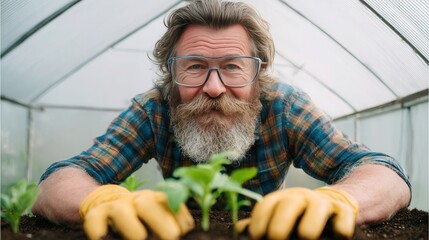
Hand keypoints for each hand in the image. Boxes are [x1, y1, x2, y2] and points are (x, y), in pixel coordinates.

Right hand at [79, 184, 194, 239]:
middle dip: (160, 220)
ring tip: (140, 238)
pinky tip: (102, 238)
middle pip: (148, 203)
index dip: (179, 216)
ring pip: (121, 209)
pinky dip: (98, 229)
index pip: (170, 202)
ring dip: (131, 225)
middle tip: (171, 237)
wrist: (104, 203)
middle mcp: (136, 200)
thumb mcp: (155, 216)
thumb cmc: (137, 217)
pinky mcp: (96, 214)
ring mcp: (115, 206)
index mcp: (155, 199)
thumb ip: (169, 223)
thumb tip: (181, 234)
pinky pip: (95, 219)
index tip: (184, 231)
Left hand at [236, 187, 357, 238]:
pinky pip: (344, 218)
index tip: (255, 237)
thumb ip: (261, 224)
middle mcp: (302, 197)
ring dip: (310, 225)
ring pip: (318, 208)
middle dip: (280, 222)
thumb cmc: (300, 217)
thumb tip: (239, 230)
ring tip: (306, 236)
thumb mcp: (280, 217)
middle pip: (289, 203)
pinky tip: (337, 235)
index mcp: (283, 198)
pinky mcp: (345, 211)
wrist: (335, 204)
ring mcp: (324, 203)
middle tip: (275, 238)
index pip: (267, 204)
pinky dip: (341, 228)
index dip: (259, 220)